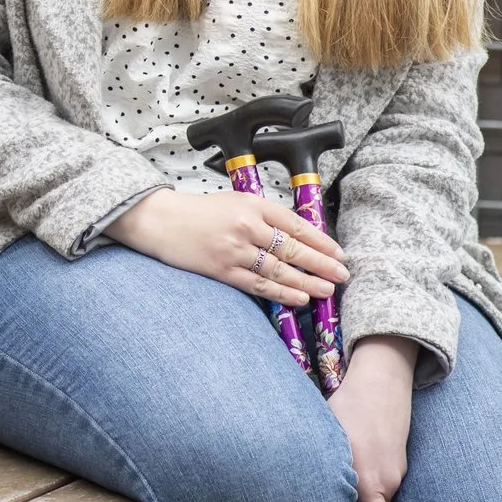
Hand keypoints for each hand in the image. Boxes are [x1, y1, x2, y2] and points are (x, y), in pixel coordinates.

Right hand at [106, 188, 347, 306]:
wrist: (160, 220)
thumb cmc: (198, 211)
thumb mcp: (234, 201)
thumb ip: (263, 217)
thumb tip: (296, 238)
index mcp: (252, 204)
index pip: (296, 225)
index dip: (321, 242)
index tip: (339, 254)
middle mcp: (247, 226)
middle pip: (293, 249)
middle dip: (321, 265)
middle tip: (341, 276)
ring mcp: (235, 250)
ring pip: (280, 270)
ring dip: (307, 283)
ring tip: (326, 291)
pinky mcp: (223, 270)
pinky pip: (259, 285)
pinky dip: (281, 294)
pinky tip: (298, 299)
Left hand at [331, 337, 417, 501]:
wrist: (383, 380)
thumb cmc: (347, 406)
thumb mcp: (327, 437)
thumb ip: (323, 470)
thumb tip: (302, 498)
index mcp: (367, 479)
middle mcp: (386, 481)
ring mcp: (397, 473)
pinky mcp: (400, 465)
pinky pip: (384, 488)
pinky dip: (370, 494)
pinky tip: (354, 484)